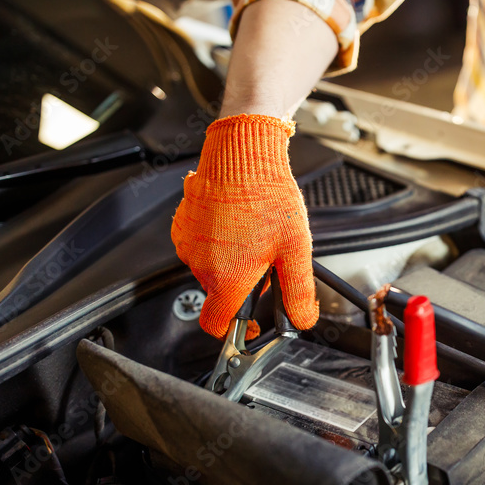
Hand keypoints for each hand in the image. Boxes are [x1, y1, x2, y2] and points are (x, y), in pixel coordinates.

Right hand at [171, 114, 318, 338]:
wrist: (242, 154)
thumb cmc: (267, 197)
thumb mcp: (296, 250)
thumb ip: (298, 293)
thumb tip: (302, 319)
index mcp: (226, 278)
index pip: (217, 326)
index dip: (235, 330)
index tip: (250, 324)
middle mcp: (200, 265)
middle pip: (220, 294)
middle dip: (243, 285)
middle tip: (267, 260)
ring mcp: (188, 244)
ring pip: (210, 269)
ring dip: (230, 262)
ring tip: (254, 235)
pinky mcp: (182, 225)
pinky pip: (200, 246)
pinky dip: (217, 243)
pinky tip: (237, 223)